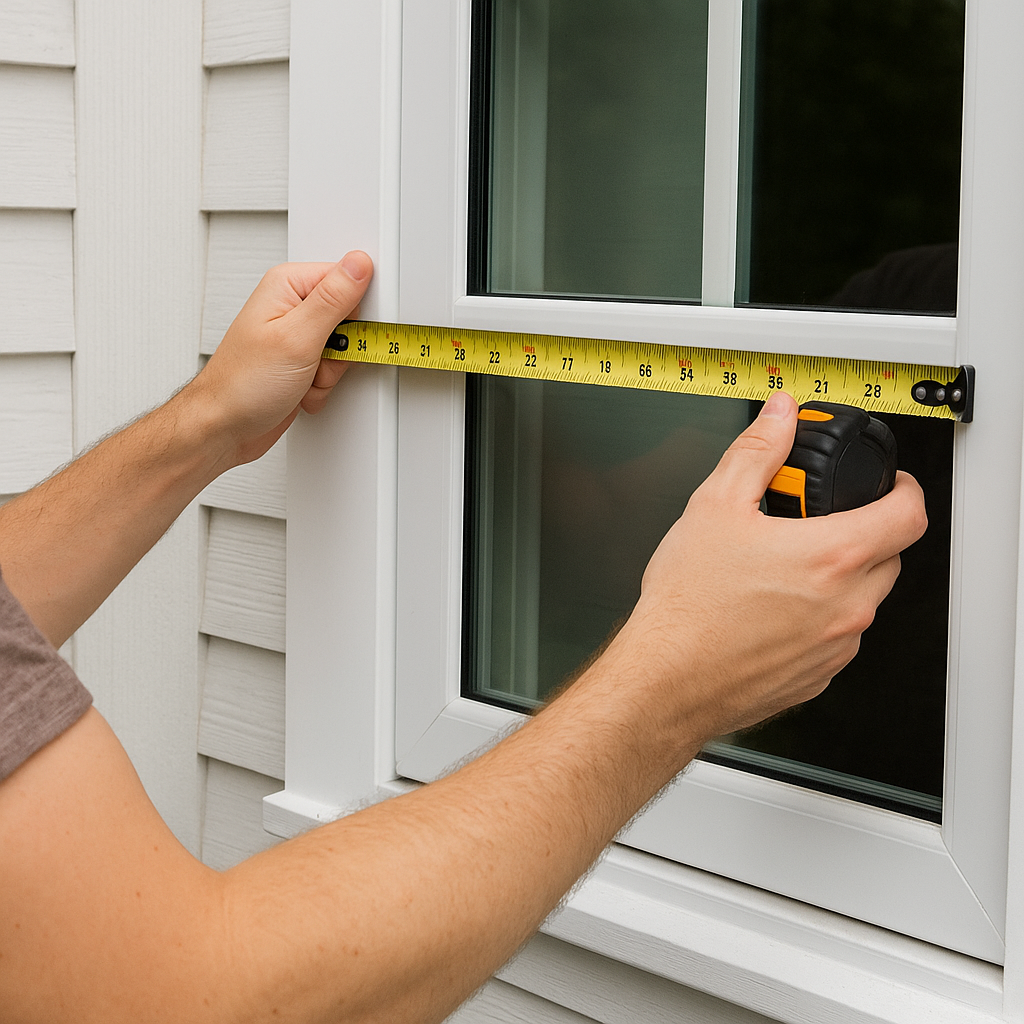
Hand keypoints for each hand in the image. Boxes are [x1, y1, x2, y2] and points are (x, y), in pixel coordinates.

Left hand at [196, 251, 373, 466]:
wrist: (224, 427)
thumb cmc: (242, 384)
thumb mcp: (297, 336)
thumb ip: (333, 298)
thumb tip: (359, 263)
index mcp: (288, 286)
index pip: (346, 281)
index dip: (353, 312)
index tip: (343, 335)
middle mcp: (292, 307)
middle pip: (349, 319)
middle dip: (340, 349)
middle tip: (317, 358)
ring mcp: (297, 337)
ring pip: (342, 351)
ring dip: (330, 373)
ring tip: (303, 377)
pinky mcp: (301, 363)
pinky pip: (332, 371)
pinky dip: (321, 387)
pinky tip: (300, 389)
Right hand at [612, 391, 927, 763]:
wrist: (666, 678)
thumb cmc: (688, 604)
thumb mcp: (715, 505)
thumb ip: (758, 452)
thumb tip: (780, 416)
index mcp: (832, 556)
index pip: (909, 514)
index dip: (906, 489)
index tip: (890, 484)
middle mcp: (847, 605)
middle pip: (889, 556)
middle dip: (865, 533)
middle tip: (818, 524)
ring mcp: (836, 646)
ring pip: (863, 600)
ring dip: (841, 579)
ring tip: (782, 570)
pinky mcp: (818, 677)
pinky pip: (836, 637)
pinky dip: (818, 618)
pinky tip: (769, 611)